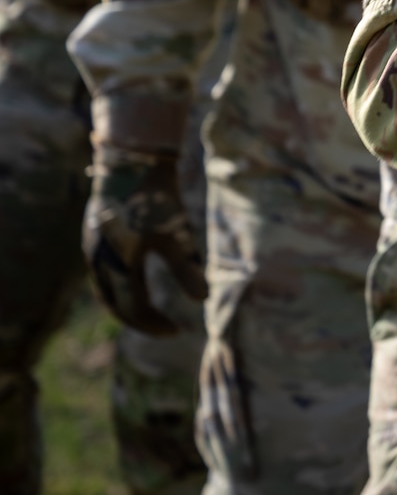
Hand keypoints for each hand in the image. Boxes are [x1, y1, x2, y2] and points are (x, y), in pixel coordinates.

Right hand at [84, 144, 205, 334]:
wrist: (133, 162)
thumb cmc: (158, 199)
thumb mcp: (177, 234)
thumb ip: (187, 268)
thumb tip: (204, 300)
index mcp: (119, 264)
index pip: (134, 308)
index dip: (154, 324)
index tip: (178, 331)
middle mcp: (101, 262)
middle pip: (117, 305)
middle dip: (141, 321)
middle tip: (166, 329)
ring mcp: (93, 251)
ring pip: (108, 292)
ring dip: (128, 307)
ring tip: (152, 315)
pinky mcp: (94, 240)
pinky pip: (104, 276)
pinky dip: (121, 290)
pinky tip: (137, 288)